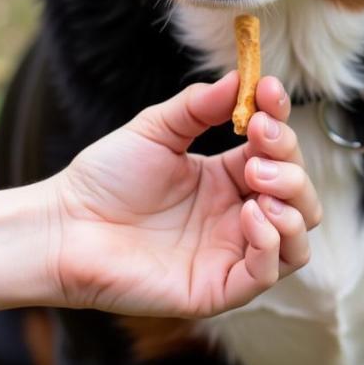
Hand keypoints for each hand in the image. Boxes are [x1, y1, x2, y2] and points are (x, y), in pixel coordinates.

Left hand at [0, 74, 320, 319]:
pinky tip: (250, 214)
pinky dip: (272, 242)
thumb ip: (200, 105)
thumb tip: (243, 77)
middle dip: (290, 164)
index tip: (270, 91)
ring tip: (258, 179)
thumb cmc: (105, 177)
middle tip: (257, 143)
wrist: (65, 225)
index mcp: (226, 177)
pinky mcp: (216, 288)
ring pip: (297, 238)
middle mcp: (236, 215)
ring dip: (293, 203)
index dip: (281, 122)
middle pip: (298, 194)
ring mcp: (229, 253)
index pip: (277, 152)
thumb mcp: (156, 129)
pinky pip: (266, 273)